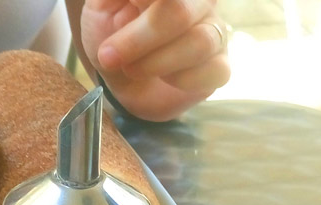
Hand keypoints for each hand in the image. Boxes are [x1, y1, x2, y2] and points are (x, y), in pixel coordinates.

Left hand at [81, 0, 229, 121]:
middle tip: (109, 55)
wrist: (121, 80)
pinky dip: (181, 79)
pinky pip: (213, 70)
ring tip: (131, 70)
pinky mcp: (220, 66)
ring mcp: (213, 31)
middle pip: (180, 11)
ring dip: (156, 62)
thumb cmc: (112, 36)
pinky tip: (163, 79)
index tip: (127, 9)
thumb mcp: (100, 7)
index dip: (144, 2)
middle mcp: (196, 2)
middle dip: (139, 39)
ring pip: (200, 42)